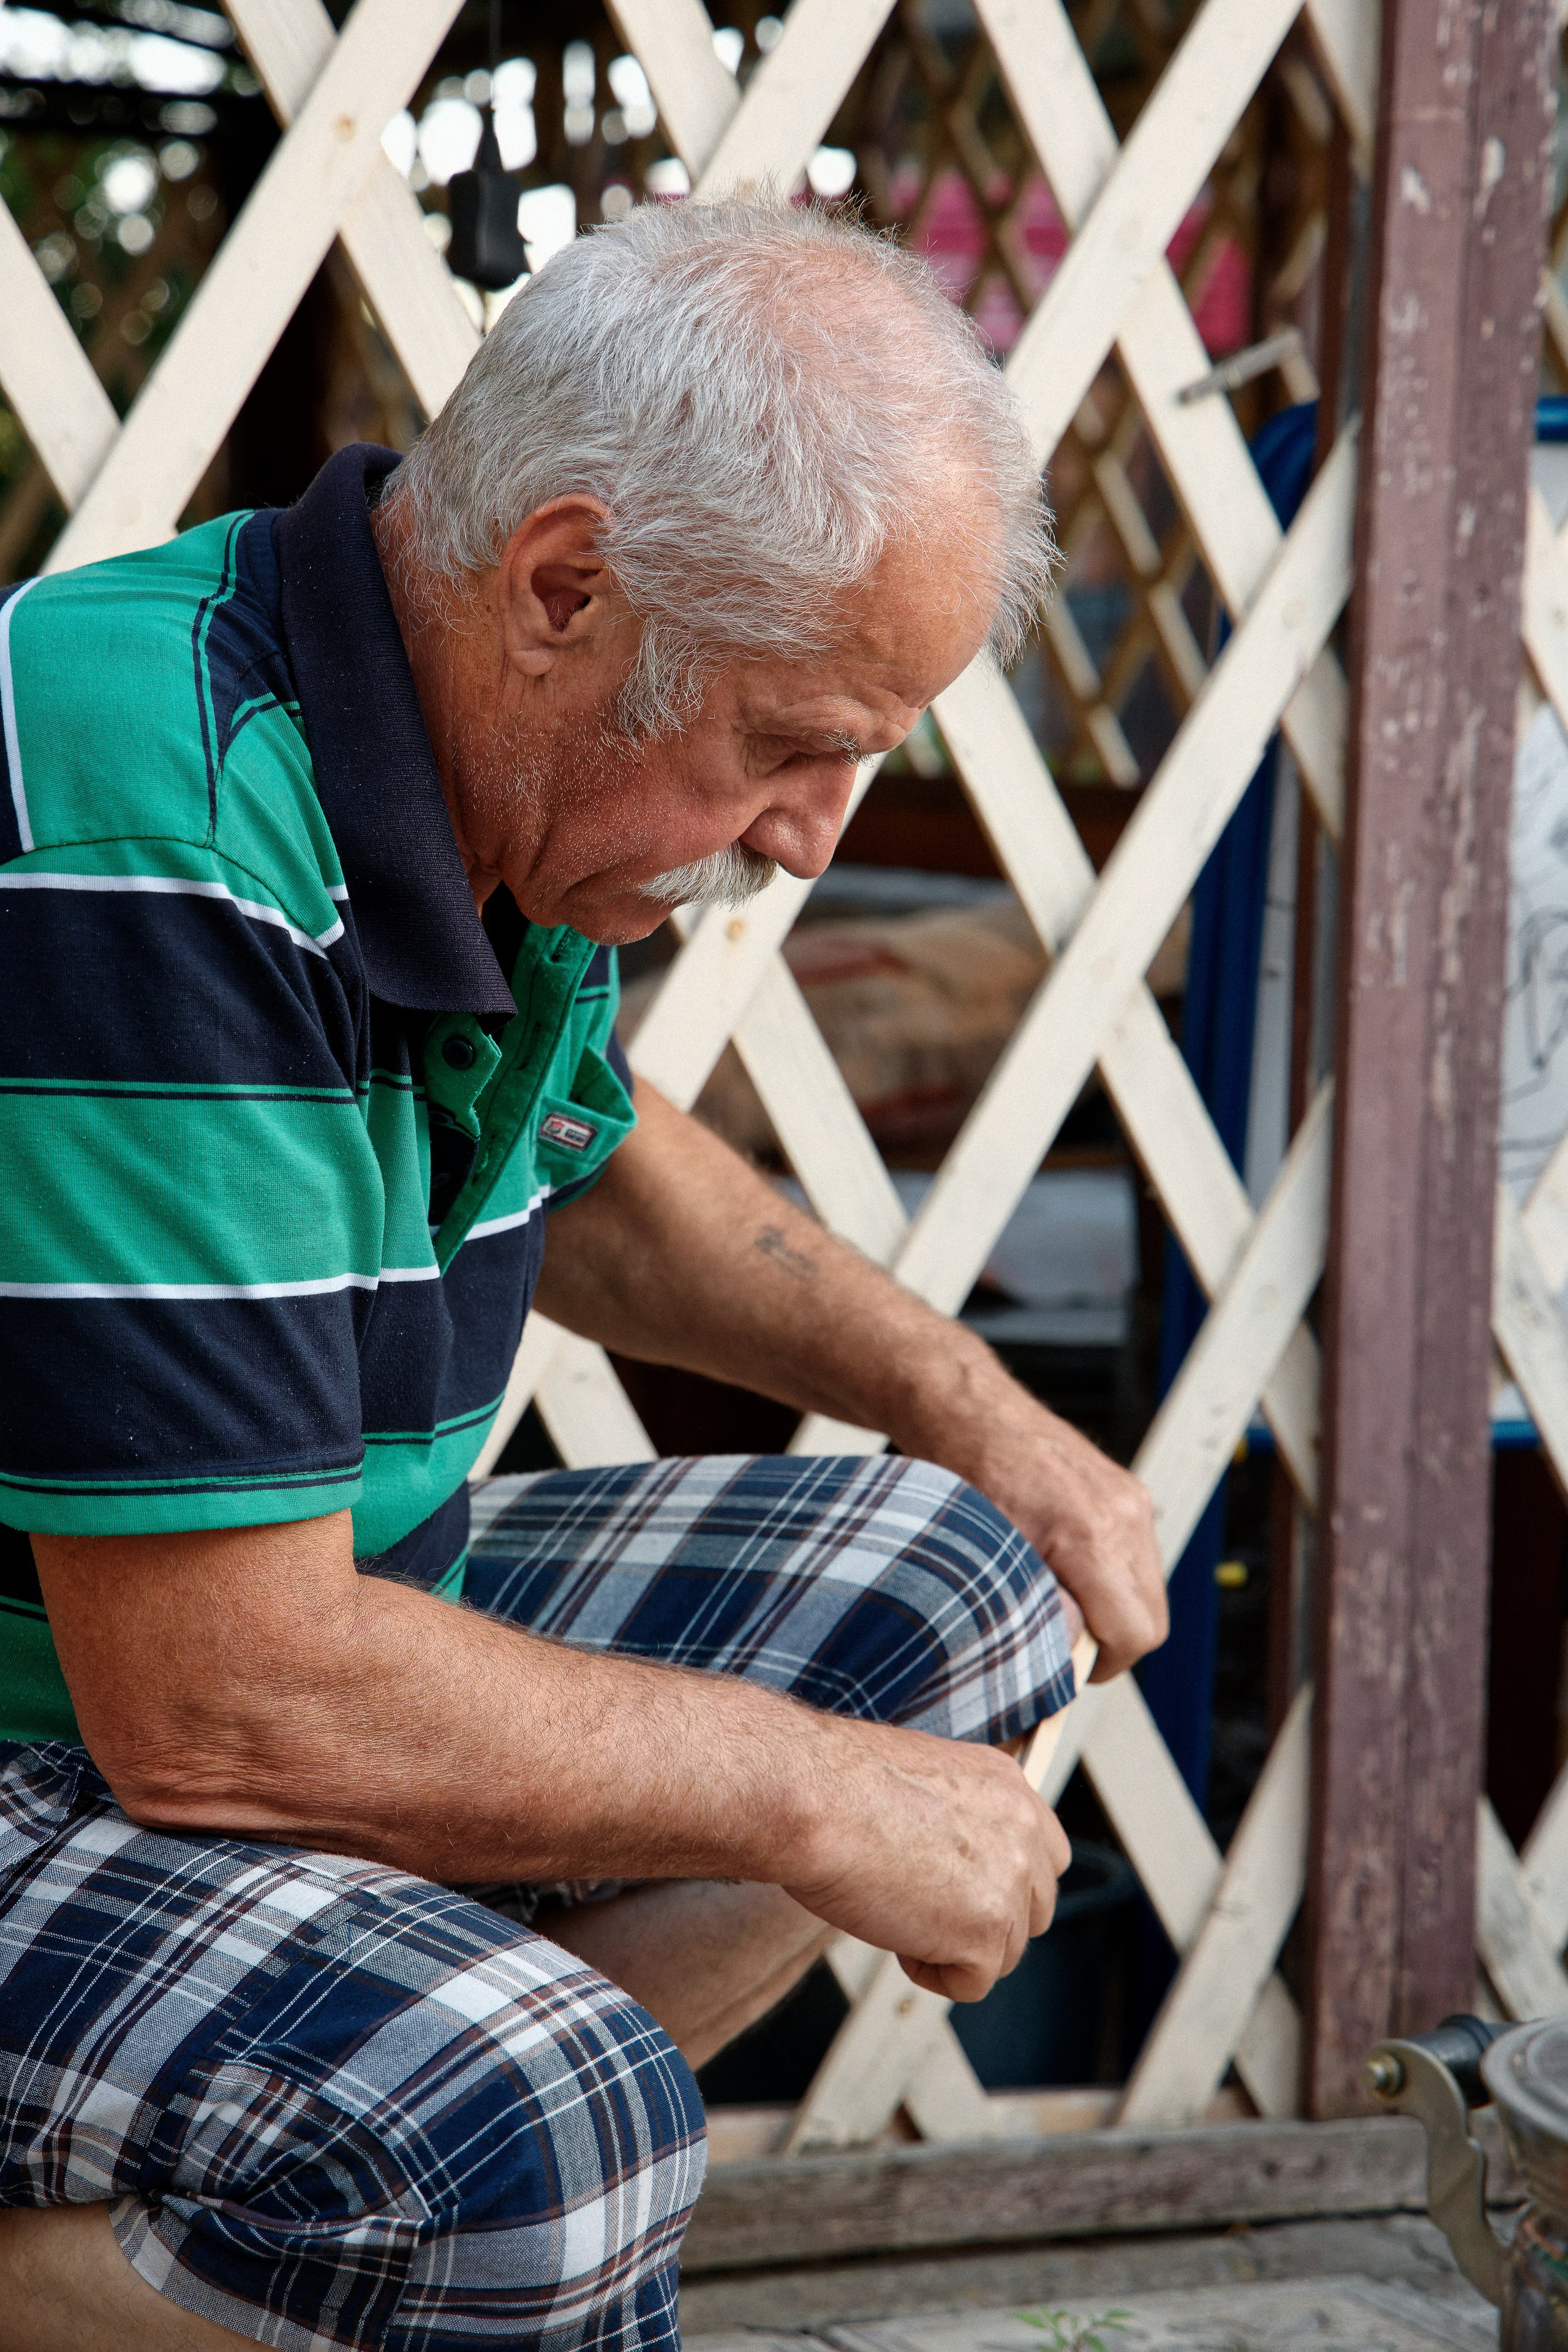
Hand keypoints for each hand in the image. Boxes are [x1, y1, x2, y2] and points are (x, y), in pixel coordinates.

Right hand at [781, 1713, 1070, 2000]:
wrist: (813, 1800)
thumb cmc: (836, 1786)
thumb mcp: (917, 1778)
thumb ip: (956, 1814)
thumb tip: (949, 1854)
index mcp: (1006, 1784)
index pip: (1045, 1853)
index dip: (1004, 1881)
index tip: (961, 1888)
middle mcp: (1021, 1829)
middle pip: (1035, 1908)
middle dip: (986, 1920)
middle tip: (924, 1908)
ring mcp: (1010, 1882)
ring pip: (1004, 1951)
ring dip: (953, 1946)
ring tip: (895, 1911)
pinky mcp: (987, 1933)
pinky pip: (971, 1983)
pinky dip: (931, 1972)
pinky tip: (894, 1935)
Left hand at [978, 1399, 1163, 1680]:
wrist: (965, 1410)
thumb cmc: (961, 1478)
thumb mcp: (987, 1559)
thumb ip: (1032, 1613)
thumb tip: (1055, 1666)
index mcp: (1091, 1535)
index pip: (1134, 1634)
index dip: (1102, 1665)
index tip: (1067, 1669)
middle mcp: (1124, 1513)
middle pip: (1152, 1618)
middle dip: (1112, 1643)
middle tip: (1063, 1645)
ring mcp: (1131, 1498)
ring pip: (1148, 1589)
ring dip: (1113, 1609)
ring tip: (1060, 1602)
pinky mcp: (1128, 1489)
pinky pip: (1138, 1556)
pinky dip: (1112, 1576)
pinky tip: (1067, 1569)